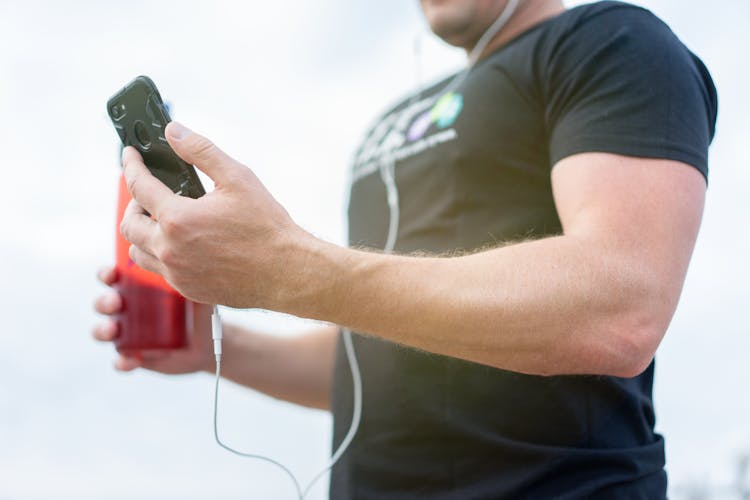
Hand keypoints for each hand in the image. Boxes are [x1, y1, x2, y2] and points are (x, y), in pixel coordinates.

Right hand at [92, 266, 214, 372]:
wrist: (209, 343)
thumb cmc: (198, 311)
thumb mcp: (195, 294)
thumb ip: (190, 280)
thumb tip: (188, 265)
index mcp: (137, 290)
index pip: (113, 278)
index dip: (107, 274)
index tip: (112, 274)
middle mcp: (128, 311)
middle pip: (104, 304)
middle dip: (104, 302)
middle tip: (116, 302)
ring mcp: (129, 335)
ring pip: (104, 332)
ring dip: (103, 330)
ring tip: (113, 330)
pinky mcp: (136, 357)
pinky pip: (121, 361)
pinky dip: (122, 362)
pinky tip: (130, 361)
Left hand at [119, 122, 309, 308]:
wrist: (287, 272)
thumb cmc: (267, 226)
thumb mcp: (238, 178)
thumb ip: (201, 150)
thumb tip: (173, 131)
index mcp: (178, 218)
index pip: (138, 186)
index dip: (131, 165)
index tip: (130, 155)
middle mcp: (170, 249)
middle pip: (129, 224)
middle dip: (134, 204)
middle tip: (151, 194)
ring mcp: (177, 273)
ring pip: (137, 251)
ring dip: (143, 232)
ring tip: (163, 221)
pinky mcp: (187, 289)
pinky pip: (159, 270)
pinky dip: (160, 253)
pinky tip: (183, 243)